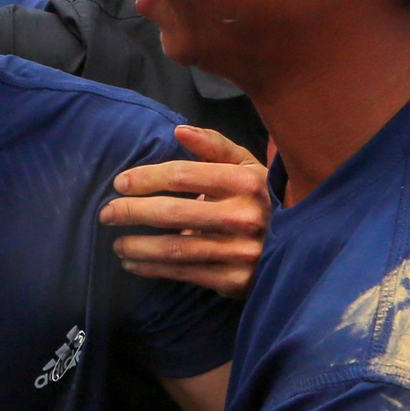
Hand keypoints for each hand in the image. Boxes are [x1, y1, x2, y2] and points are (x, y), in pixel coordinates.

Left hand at [100, 125, 268, 298]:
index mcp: (246, 181)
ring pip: (175, 248)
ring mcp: (241, 251)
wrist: (303, 245)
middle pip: (173, 212)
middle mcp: (245, 216)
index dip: (146, 178)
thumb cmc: (263, 198)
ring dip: (138, 246)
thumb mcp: (248, 166)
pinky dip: (153, 268)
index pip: (183, 176)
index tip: (120, 183)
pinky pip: (185, 273)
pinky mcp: (236, 279)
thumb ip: (215, 146)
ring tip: (116, 242)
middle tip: (106, 212)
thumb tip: (179, 131)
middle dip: (132, 212)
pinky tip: (133, 263)